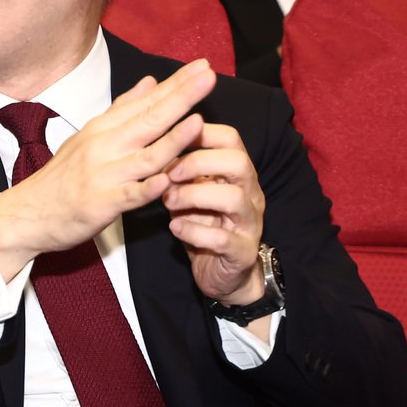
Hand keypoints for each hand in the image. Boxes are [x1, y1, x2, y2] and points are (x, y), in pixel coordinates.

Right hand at [0, 59, 216, 278]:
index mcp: (102, 129)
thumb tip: (151, 82)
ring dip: (172, 141)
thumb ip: (122, 111)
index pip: (145, 102)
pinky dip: (149, 188)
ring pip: (145, 157)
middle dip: (181, 98)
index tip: (202, 66)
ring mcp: (103, 175)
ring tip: (198, 123)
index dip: (175, 85)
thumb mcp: (88, 136)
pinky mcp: (100, 204)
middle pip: (148, 120)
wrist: (28, 213)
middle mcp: (103, 147)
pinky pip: (130, 196)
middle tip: (207, 77)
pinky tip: (167, 180)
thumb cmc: (62, 176)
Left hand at [161, 122, 265, 306]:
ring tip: (168, 202)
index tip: (171, 141)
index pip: (230, 138)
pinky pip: (222, 238)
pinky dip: (194, 231)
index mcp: (237, 174)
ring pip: (233, 198)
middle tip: (169, 175)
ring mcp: (249, 223)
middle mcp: (250, 194)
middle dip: (198, 163)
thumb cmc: (204, 223)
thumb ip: (181, 171)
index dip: (199, 133)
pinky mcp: (241, 252)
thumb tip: (157, 146)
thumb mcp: (191, 191)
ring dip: (193, 196)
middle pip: (238, 162)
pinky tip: (175, 228)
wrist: (222, 272)